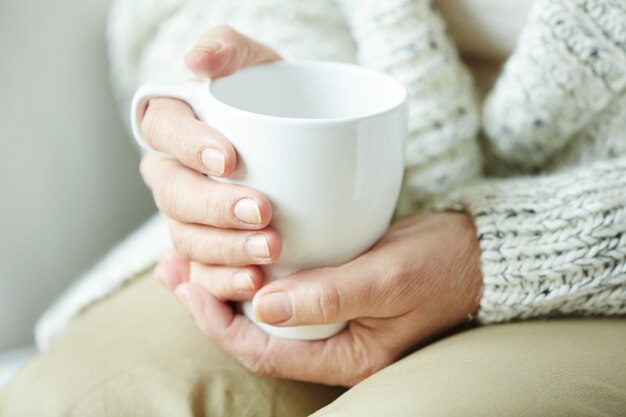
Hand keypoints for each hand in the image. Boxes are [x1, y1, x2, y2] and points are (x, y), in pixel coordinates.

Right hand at [139, 26, 281, 290]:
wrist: (305, 142)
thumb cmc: (277, 97)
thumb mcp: (260, 64)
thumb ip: (229, 49)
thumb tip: (196, 61)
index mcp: (175, 124)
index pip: (163, 129)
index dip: (188, 146)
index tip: (231, 159)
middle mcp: (174, 171)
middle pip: (173, 194)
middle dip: (214, 207)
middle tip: (262, 212)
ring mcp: (188, 215)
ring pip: (186, 238)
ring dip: (223, 250)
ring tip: (269, 252)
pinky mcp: (210, 248)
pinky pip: (202, 272)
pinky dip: (222, 281)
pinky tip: (252, 282)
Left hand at [158, 212, 483, 385]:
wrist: (476, 254)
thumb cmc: (441, 268)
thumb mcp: (386, 280)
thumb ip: (327, 297)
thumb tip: (262, 307)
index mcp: (345, 356)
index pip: (264, 352)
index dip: (219, 325)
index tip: (189, 289)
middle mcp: (332, 341)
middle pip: (254, 333)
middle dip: (209, 304)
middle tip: (171, 269)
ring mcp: (332, 315)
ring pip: (264, 310)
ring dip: (224, 285)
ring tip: (184, 257)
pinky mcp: (334, 288)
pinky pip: (284, 287)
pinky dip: (254, 269)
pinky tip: (232, 249)